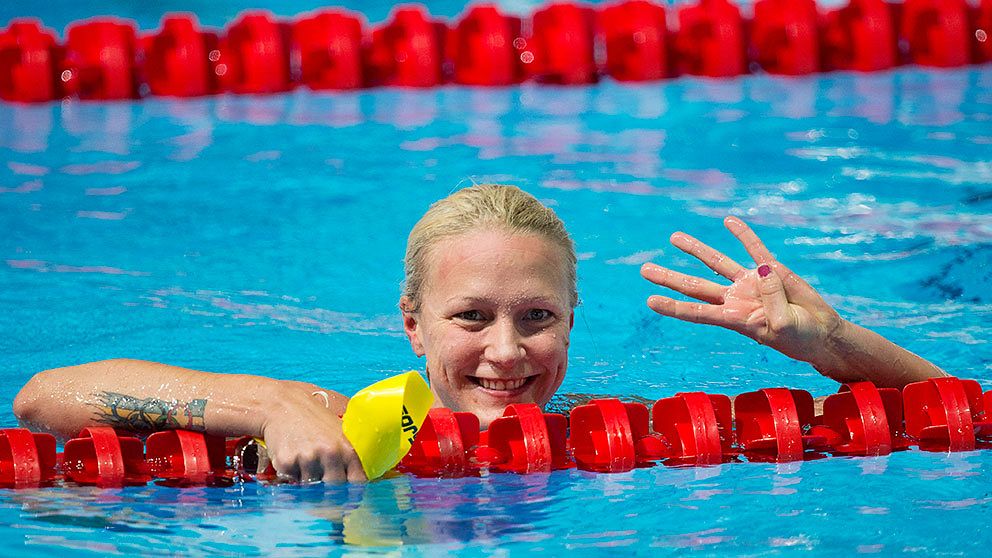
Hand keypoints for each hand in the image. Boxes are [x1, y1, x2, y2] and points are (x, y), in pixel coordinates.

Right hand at [259, 384, 365, 482]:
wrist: (283, 405)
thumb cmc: (314, 421)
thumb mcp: (340, 433)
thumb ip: (351, 456)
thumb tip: (364, 481)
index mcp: (348, 448)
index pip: (358, 483)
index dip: (352, 492)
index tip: (347, 495)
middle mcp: (331, 454)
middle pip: (335, 490)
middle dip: (329, 491)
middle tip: (321, 482)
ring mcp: (309, 459)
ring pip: (311, 489)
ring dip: (307, 482)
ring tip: (304, 462)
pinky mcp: (287, 462)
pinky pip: (291, 482)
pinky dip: (291, 476)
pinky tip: (292, 458)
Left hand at [640, 216, 849, 378]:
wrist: (821, 333)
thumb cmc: (799, 338)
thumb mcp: (783, 325)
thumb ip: (771, 299)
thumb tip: (762, 268)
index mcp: (733, 319)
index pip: (697, 311)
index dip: (673, 306)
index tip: (649, 301)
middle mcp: (735, 299)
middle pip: (695, 285)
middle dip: (669, 278)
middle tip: (643, 270)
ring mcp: (750, 284)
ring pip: (716, 262)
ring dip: (695, 249)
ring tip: (673, 237)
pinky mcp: (772, 270)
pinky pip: (754, 247)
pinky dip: (742, 234)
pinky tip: (728, 221)